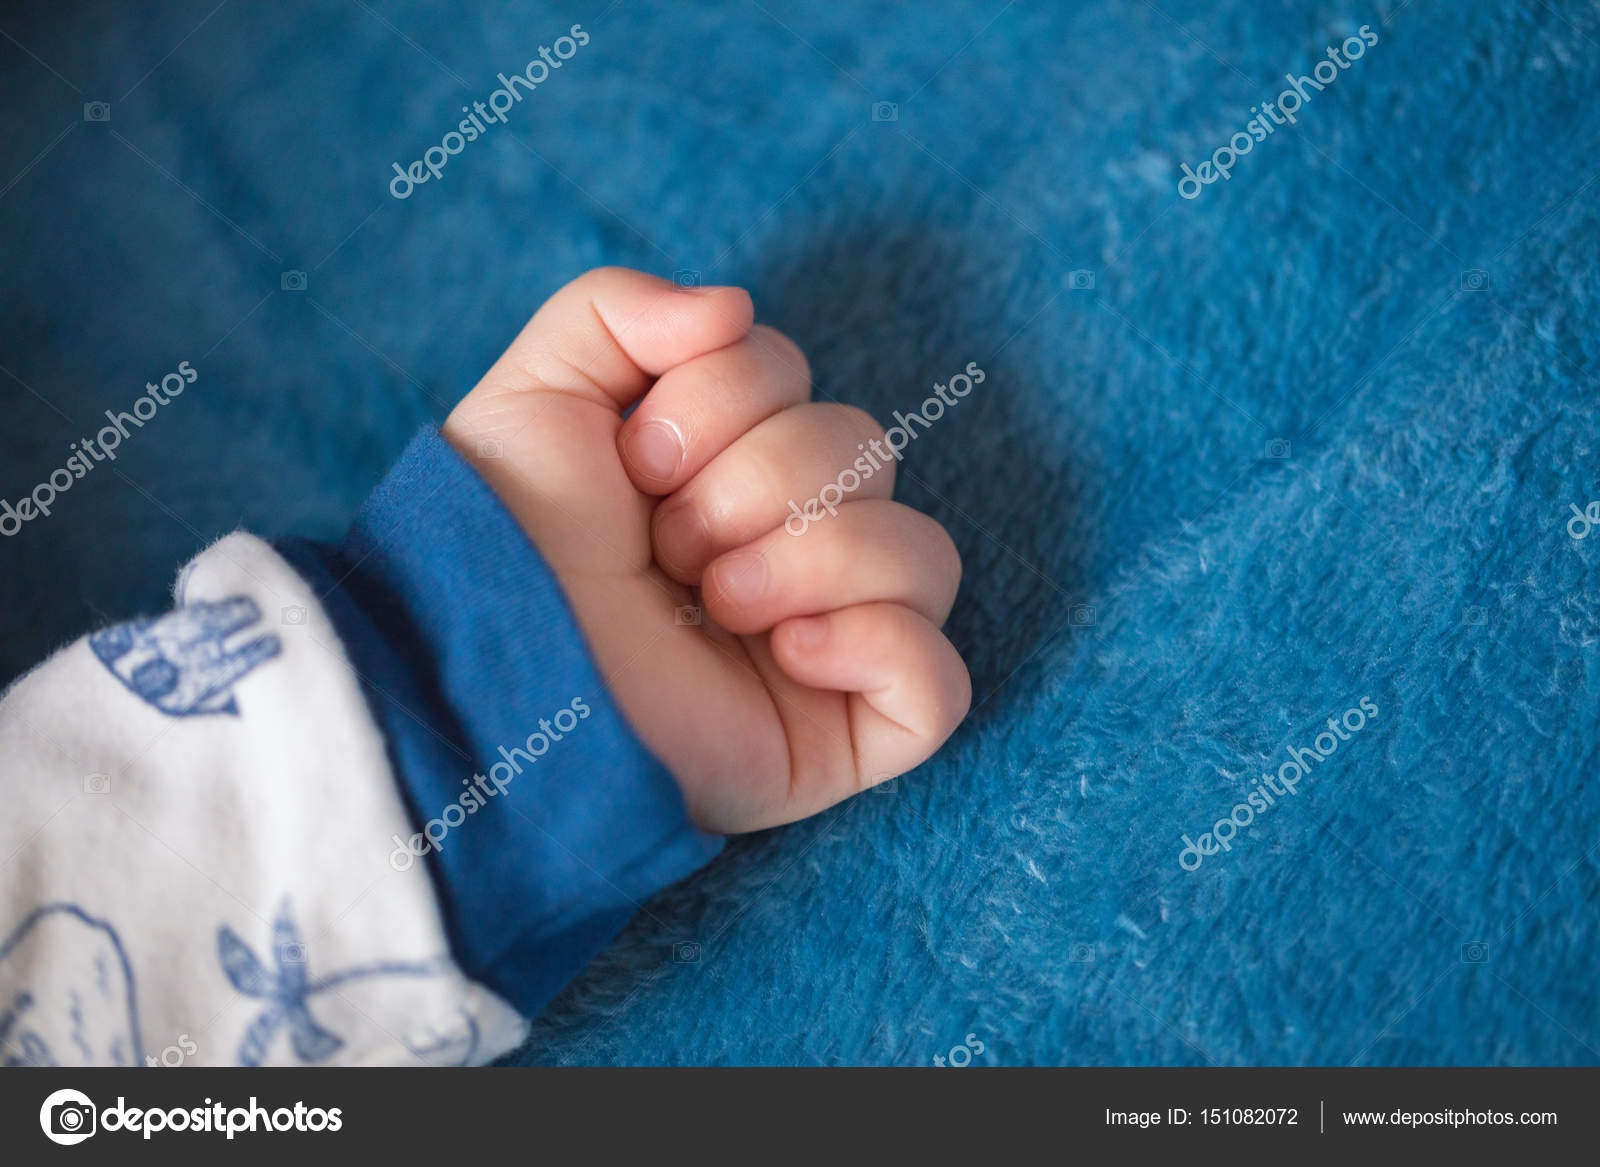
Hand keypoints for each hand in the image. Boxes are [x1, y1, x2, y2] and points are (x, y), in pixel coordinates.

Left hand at [443, 267, 968, 832]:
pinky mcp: (845, 732)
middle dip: (756, 483)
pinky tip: (789, 652)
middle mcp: (790, 546)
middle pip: (871, 450)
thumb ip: (619, 307)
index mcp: (731, 467)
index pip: (799, 378)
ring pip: (925, 555)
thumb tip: (734, 309)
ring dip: (813, 558)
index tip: (636, 464)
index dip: (723, 401)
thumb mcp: (538, 394)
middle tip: (667, 546)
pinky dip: (880, 646)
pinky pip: (942, 681)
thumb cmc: (504, 546)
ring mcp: (828, 643)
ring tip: (717, 604)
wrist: (483, 673)